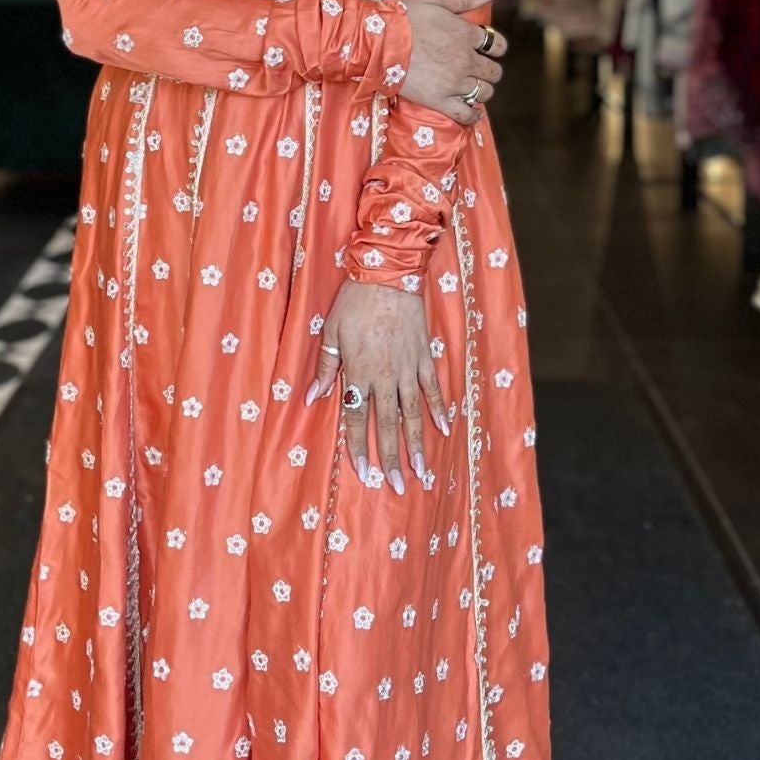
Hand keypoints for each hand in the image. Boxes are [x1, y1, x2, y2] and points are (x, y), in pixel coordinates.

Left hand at [303, 278, 449, 490]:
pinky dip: (440, 409)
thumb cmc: (354, 302)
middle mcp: (384, 377)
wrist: (388, 273)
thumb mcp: (331, 332)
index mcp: (358, 373)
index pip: (356, 419)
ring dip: (417, 445)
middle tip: (399, 486)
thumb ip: (325, 368)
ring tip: (422, 471)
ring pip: (413, 414)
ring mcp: (408, 369)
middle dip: (391, 458)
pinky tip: (445, 430)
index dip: (359, 448)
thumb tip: (313, 398)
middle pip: (387, 425)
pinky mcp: (425, 357)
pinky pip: (433, 388)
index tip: (364, 473)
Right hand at [395, 0, 507, 125]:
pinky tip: (472, 113)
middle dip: (488, 70)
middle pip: (494, 72)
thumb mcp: (437, 0)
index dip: (495, 47)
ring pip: (484, 92)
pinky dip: (472, 116)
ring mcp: (454, 83)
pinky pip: (465, 114)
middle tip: (477, 69)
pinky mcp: (439, 101)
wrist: (379, 42)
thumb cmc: (406, 17)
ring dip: (481, 90)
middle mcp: (466, 60)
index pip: (498, 45)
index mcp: (467, 35)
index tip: (486, 48)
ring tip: (471, 87)